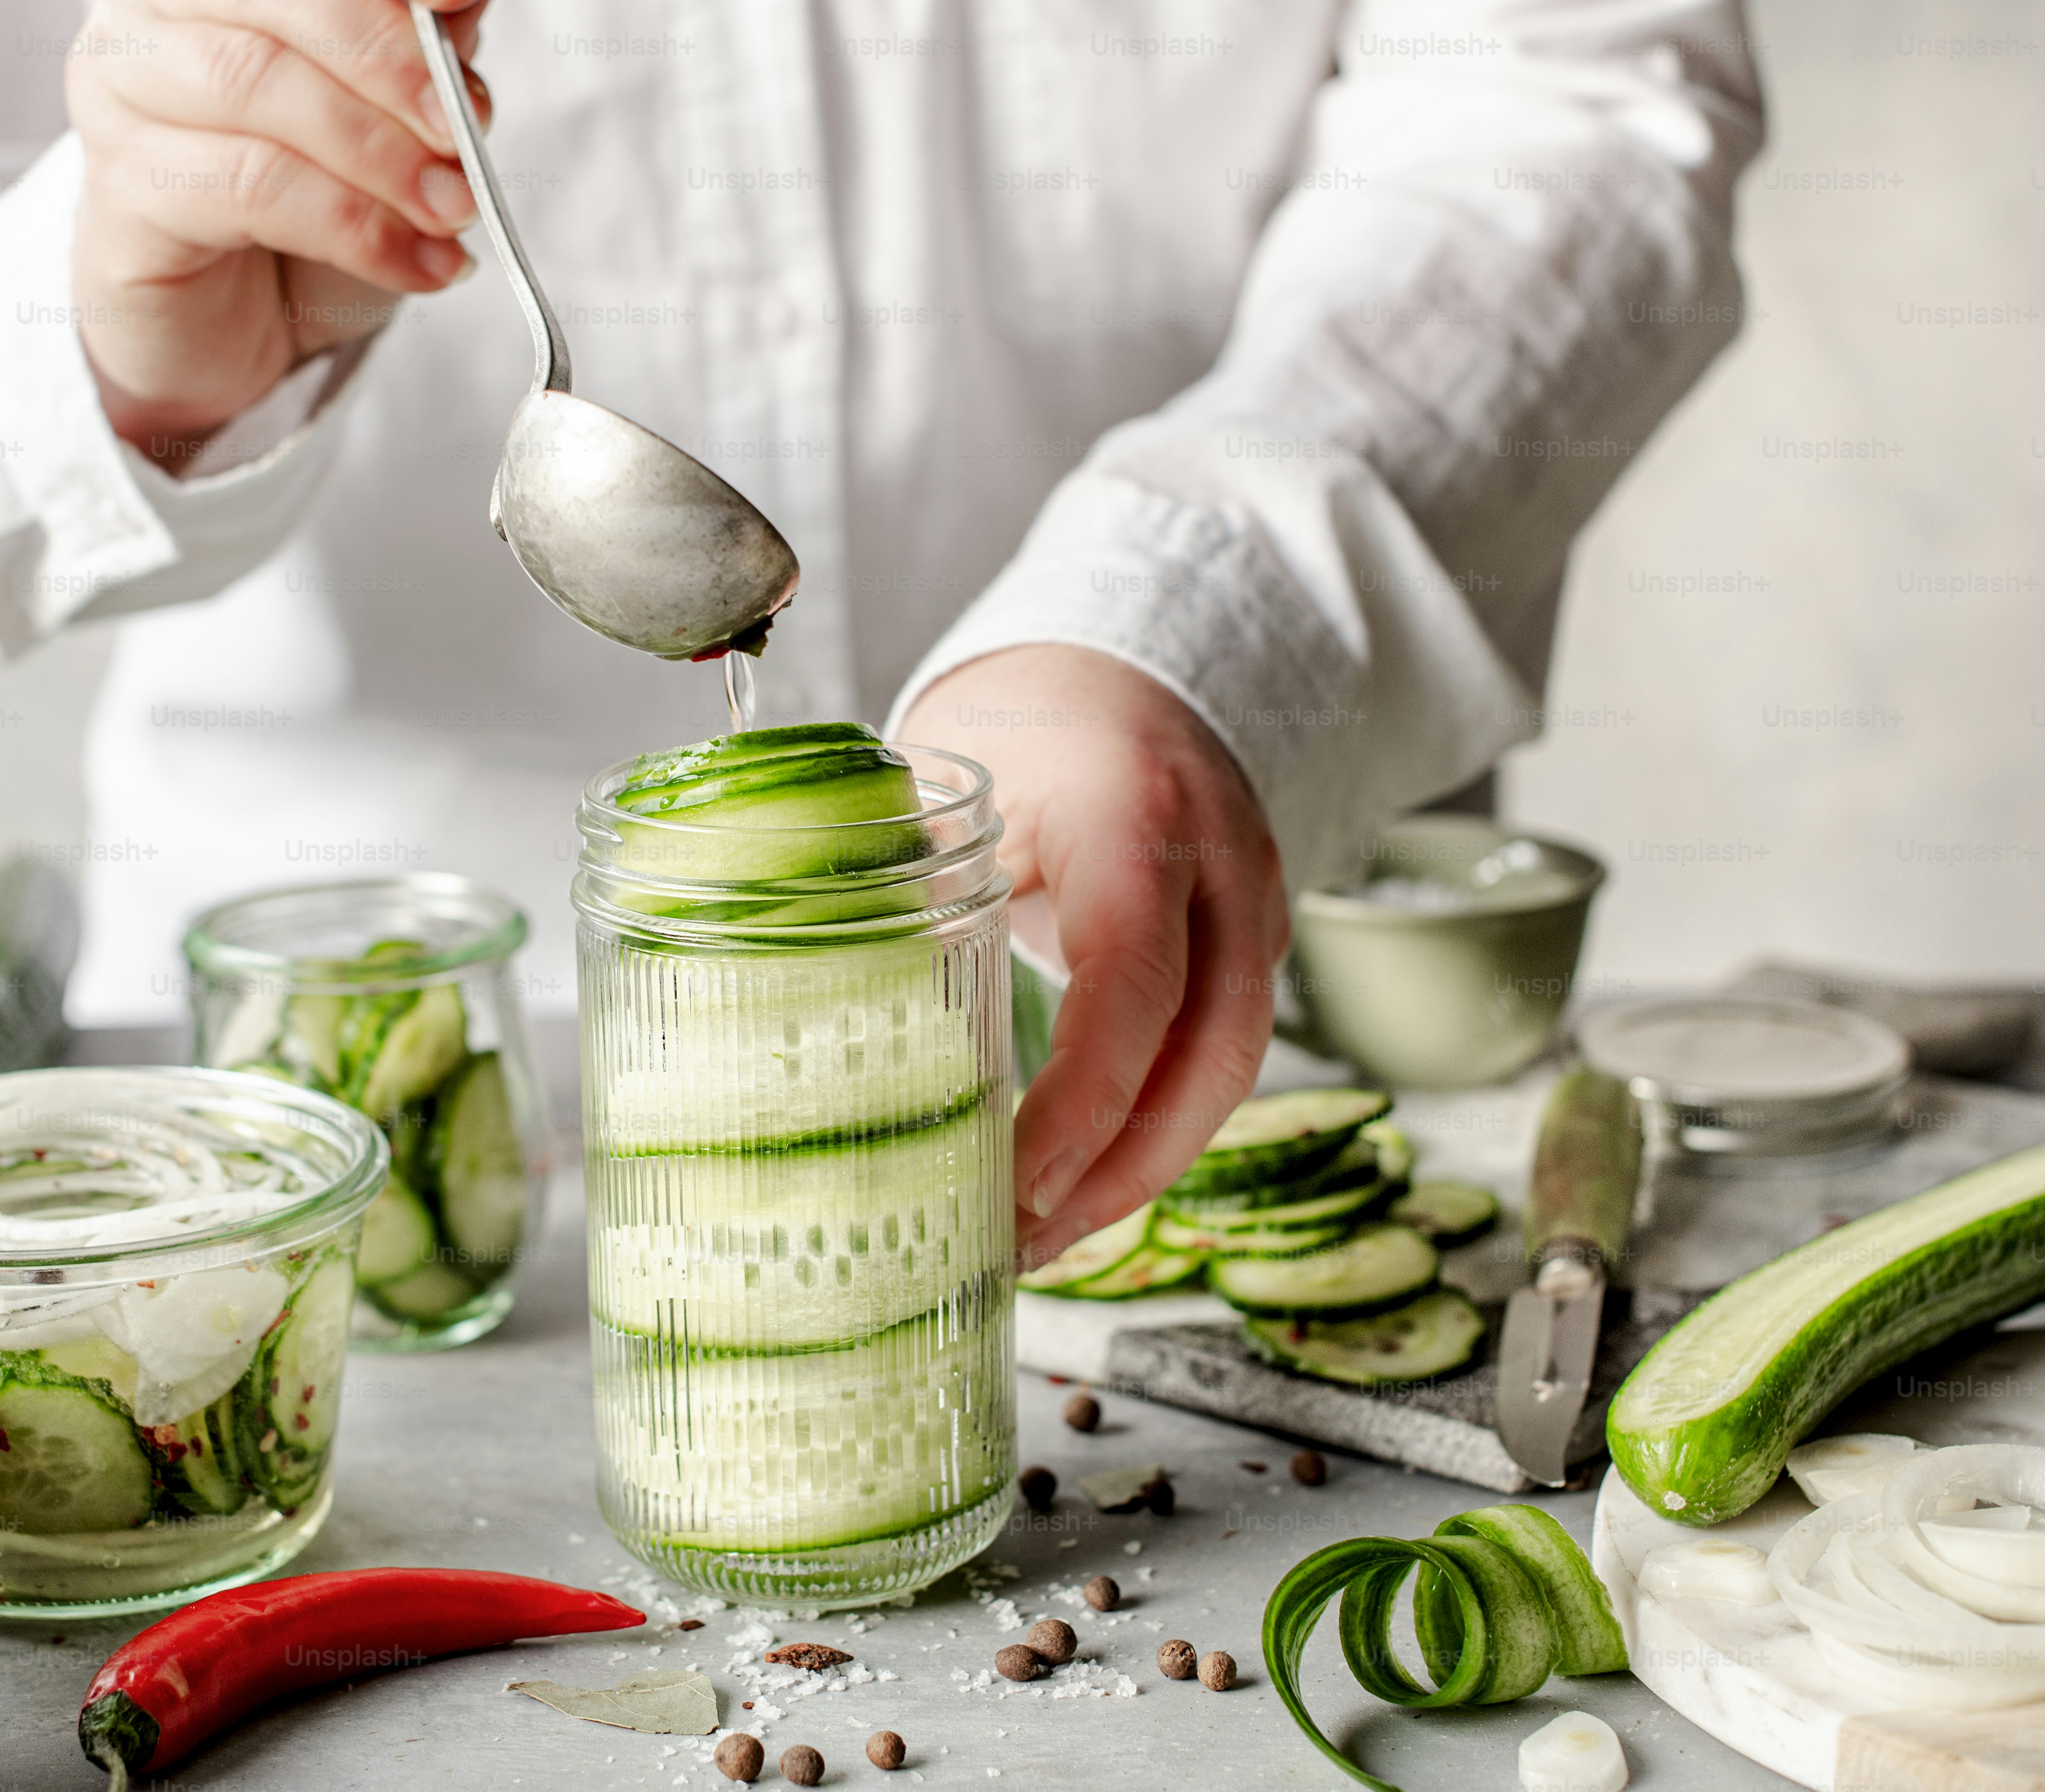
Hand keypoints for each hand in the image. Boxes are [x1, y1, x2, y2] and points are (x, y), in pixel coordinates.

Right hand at [66, 0, 492, 465]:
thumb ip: (412, 51)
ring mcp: (119, 95)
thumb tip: (462, 2)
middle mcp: (149, 16)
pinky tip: (417, 264)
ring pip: (259, 85)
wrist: (222, 334)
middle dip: (392, 63)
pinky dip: (354, 228)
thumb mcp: (380, 124)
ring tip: (453, 210)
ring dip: (379, 154)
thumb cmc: (297, 219)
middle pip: (281, 1)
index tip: (463, 3)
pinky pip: (249, 188)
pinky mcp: (121, 190)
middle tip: (464, 130)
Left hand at [901, 646, 1289, 1264]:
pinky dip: (1152, 1126)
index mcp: (1135, 814)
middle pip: (1210, 1059)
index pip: (1133, 984)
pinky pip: (1214, 1056)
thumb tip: (790, 997)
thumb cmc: (1025, 719)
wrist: (1124, 669)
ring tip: (1042, 1236)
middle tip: (1023, 1242)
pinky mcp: (1250, 944)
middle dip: (1120, 1173)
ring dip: (1139, 1170)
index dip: (1084, 1101)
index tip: (1016, 1182)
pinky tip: (1081, 1179)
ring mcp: (1254, 907)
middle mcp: (1222, 865)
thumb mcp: (947, 779)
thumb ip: (897, 882)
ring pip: (1226, 1073)